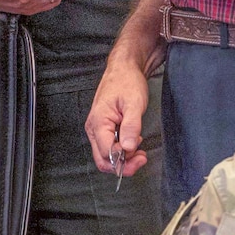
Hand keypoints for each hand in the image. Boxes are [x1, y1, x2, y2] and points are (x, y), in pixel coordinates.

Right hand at [85, 57, 151, 175]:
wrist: (124, 69)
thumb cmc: (127, 82)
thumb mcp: (134, 104)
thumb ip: (131, 127)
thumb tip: (127, 148)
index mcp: (98, 122)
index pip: (106, 153)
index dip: (123, 159)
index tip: (141, 155)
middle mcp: (93, 128)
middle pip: (102, 160)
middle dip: (122, 165)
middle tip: (141, 158)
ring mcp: (96, 129)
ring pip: (105, 156)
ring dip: (122, 159)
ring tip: (139, 150)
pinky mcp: (102, 129)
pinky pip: (108, 147)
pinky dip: (121, 151)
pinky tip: (133, 142)